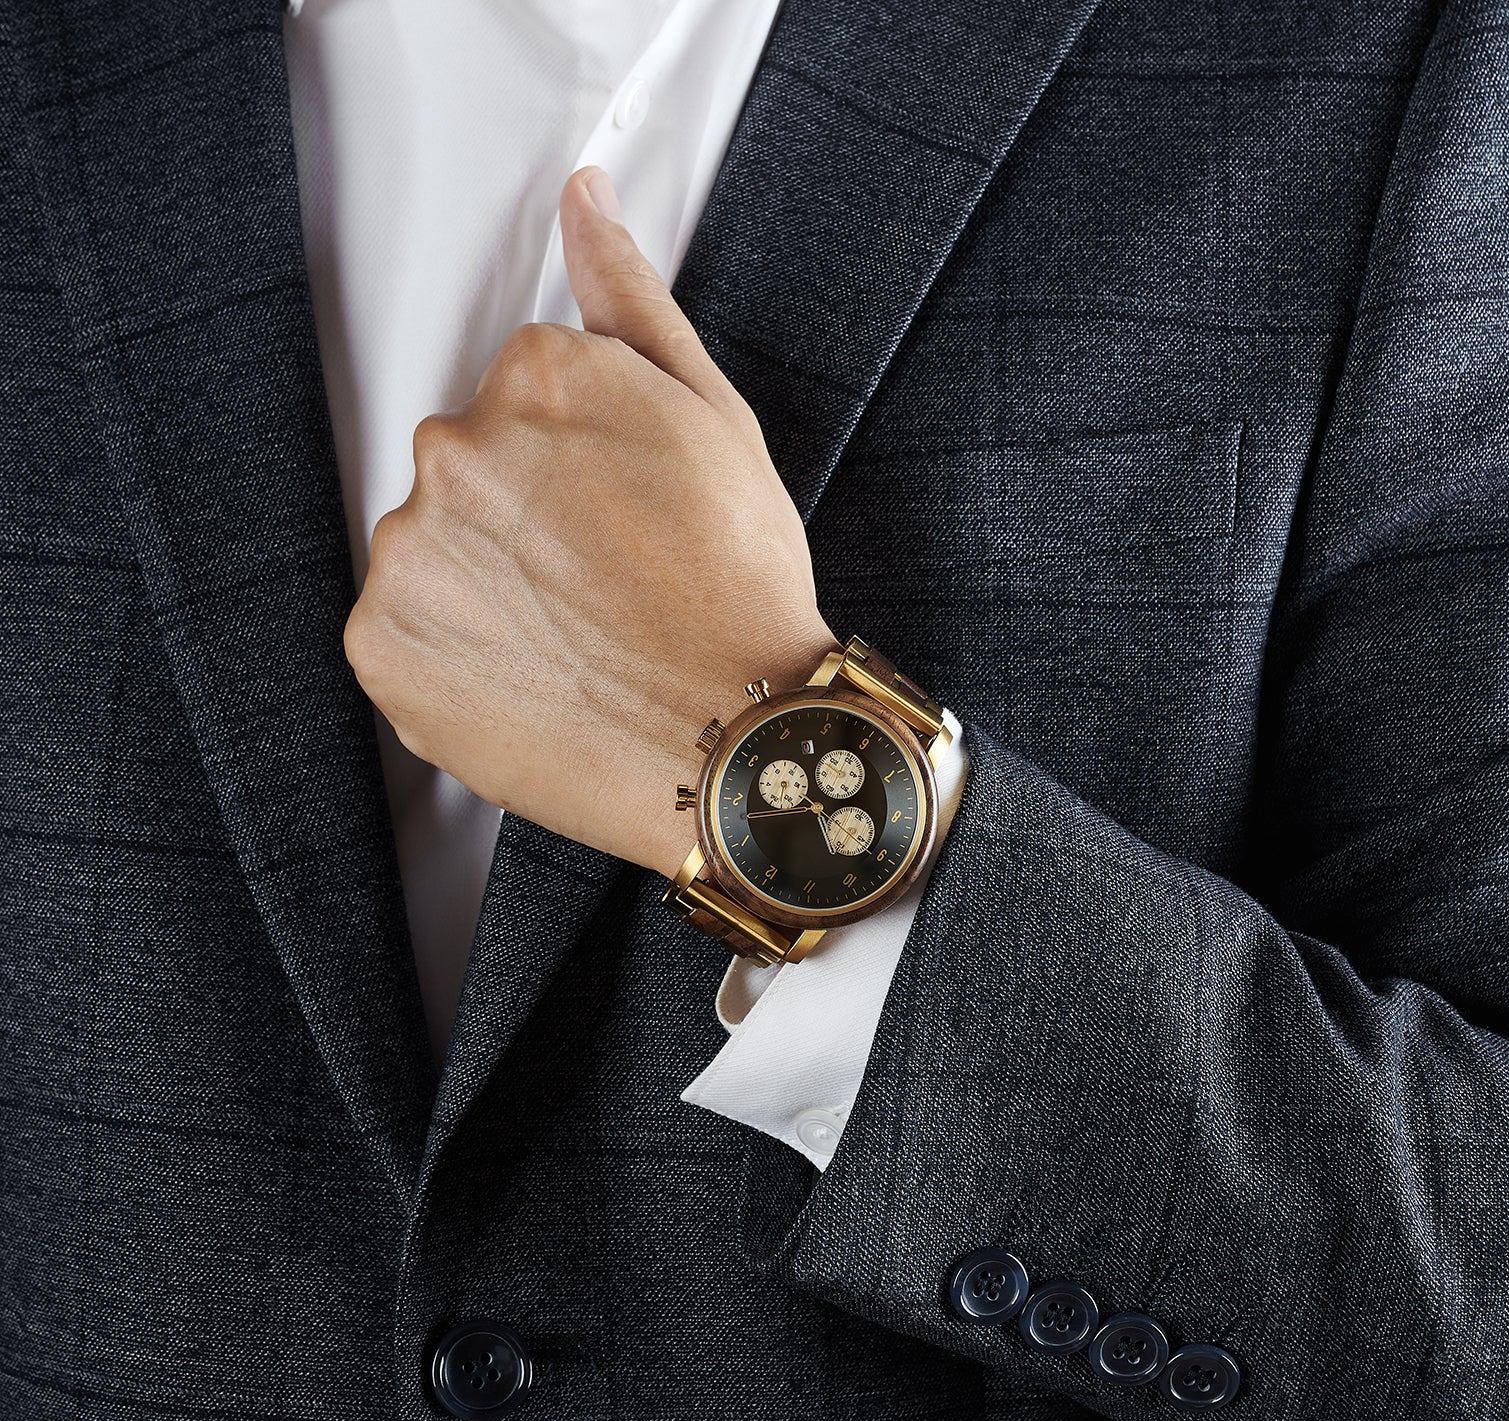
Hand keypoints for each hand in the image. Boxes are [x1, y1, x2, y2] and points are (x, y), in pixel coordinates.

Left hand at [343, 167, 839, 877]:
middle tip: (605, 583)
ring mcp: (409, 551)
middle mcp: (452, 448)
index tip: (624, 513)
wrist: (731, 743)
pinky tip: (529, 674)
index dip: (582, 463)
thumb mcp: (715, 418)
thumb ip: (630, 300)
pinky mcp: (382, 646)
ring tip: (571, 637)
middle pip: (469, 469)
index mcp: (535, 376)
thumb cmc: (739, 588)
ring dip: (484, 586)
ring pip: (433, 550)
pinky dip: (453, 654)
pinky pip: (404, 632)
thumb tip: (583, 201)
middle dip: (525, 517)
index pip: (521, 395)